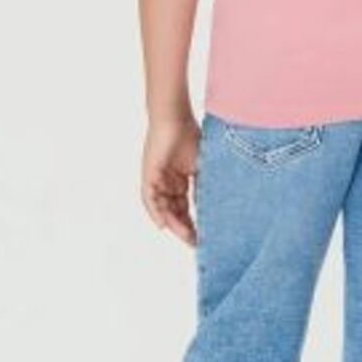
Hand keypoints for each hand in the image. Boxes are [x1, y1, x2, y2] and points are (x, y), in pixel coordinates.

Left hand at [141, 115, 200, 245]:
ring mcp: (156, 181)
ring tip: (186, 237)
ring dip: (174, 224)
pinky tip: (164, 225)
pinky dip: (156, 213)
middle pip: (174, 213)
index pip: (185, 208)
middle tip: (196, 243)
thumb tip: (212, 209)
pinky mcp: (148, 176)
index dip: (194, 223)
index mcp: (180, 182)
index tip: (204, 238)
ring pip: (163, 209)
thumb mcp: (202, 168)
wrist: (175, 118)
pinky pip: (150, 200)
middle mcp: (166, 184)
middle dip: (185, 229)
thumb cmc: (191, 136)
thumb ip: (205, 188)